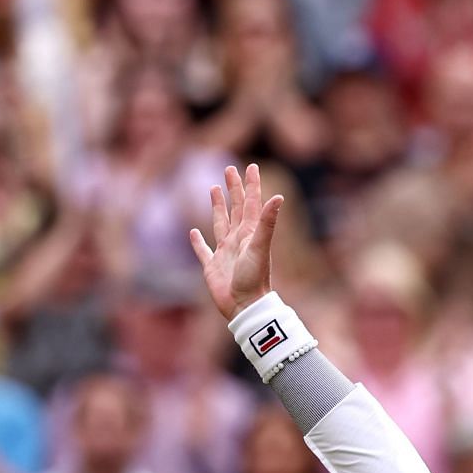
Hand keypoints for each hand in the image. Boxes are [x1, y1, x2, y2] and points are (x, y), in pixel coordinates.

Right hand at [190, 164, 284, 318]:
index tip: (251, 166)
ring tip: (214, 189)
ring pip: (220, 223)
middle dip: (233, 188)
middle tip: (230, 169)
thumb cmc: (254, 278)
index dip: (251, 185)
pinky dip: (197, 241)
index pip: (251, 203)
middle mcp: (238, 239)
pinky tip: (193, 232)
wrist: (245, 306)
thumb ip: (267, 222)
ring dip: (218, 207)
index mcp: (250, 233)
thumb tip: (279, 196)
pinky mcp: (212, 266)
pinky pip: (203, 250)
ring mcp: (225, 252)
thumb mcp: (260, 246)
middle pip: (235, 208)